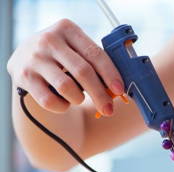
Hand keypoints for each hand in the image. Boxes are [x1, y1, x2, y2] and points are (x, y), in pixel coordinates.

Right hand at [7, 18, 123, 114]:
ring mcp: (35, 58)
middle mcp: (49, 40)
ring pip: (67, 87)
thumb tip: (117, 89)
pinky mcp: (24, 77)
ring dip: (78, 99)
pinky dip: (62, 107)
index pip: (95, 54)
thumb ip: (95, 62)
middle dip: (99, 95)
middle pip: (83, 72)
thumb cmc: (62, 56)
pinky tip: (64, 102)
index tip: (120, 90)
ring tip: (78, 98)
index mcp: (67, 29)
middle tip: (109, 110)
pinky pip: (50, 101)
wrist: (25, 58)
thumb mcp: (76, 48)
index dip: (110, 74)